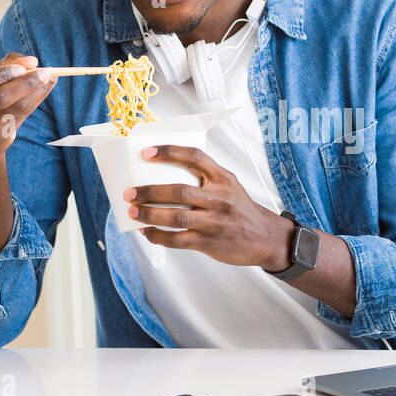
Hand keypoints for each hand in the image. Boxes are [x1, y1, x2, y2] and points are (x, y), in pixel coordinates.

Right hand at [0, 52, 57, 159]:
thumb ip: (3, 66)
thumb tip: (31, 62)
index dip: (2, 73)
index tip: (24, 66)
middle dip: (24, 82)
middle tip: (44, 72)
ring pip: (14, 108)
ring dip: (35, 90)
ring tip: (49, 77)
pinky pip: (21, 116)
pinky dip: (36, 100)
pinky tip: (45, 88)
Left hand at [126, 145, 294, 269]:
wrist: (265, 238)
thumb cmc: (240, 209)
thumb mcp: (230, 185)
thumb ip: (205, 178)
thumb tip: (164, 173)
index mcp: (223, 178)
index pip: (194, 157)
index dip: (169, 152)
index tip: (146, 153)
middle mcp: (219, 198)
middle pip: (179, 191)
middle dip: (149, 191)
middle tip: (130, 192)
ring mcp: (214, 222)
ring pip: (175, 217)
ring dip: (149, 214)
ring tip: (133, 212)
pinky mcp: (209, 242)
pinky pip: (177, 240)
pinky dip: (158, 237)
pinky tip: (147, 232)